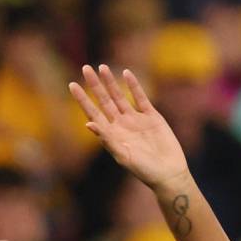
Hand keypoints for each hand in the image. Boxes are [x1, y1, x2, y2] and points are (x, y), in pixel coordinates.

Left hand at [69, 65, 189, 191]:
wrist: (169, 174)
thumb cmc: (144, 170)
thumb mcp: (123, 156)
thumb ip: (107, 139)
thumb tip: (89, 123)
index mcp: (111, 135)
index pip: (93, 113)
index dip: (83, 99)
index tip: (72, 85)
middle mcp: (121, 125)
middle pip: (105, 101)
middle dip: (95, 85)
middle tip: (85, 68)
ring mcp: (136, 119)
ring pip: (120, 96)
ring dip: (111, 82)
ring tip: (102, 67)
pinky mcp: (152, 116)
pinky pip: (141, 98)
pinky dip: (134, 86)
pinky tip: (127, 73)